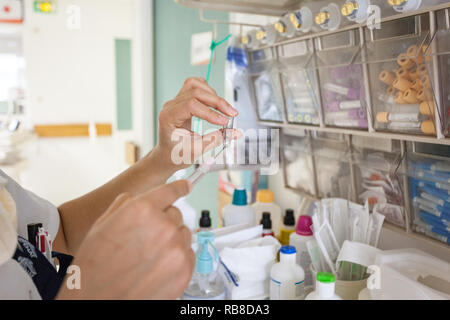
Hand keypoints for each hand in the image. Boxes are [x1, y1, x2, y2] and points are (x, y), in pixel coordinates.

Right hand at [57, 180, 194, 299]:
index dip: (179, 187)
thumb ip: (123, 206)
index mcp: (142, 210)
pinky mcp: (185, 270)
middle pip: (175, 214)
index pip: (170, 191)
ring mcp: (176, 249)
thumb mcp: (101, 226)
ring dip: (172, 240)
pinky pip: (188, 254)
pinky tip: (158, 266)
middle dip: (163, 222)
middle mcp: (164, 227)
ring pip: (183, 234)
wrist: (97, 302)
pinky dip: (178, 257)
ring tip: (149, 256)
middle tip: (146, 238)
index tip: (186, 186)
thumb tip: (133, 198)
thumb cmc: (94, 269)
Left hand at [151, 77, 241, 169]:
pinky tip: (215, 101)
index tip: (225, 121)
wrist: (167, 155)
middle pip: (195, 92)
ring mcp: (176, 102)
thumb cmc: (176, 154)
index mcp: (169, 117)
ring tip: (224, 108)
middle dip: (217, 102)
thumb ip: (216, 139)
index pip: (191, 105)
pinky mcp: (183, 101)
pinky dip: (207, 91)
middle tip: (232, 114)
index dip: (210, 112)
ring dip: (213, 94)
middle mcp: (171, 106)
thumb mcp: (197, 150)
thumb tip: (235, 133)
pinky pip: (194, 86)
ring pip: (195, 85)